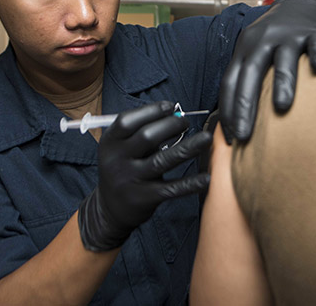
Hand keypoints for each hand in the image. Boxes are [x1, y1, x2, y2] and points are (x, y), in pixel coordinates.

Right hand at [78, 101, 211, 251]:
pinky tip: (206, 178)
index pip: (127, 121)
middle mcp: (116, 160)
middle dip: (171, 125)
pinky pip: (171, 188)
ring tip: (206, 138)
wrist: (109, 209)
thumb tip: (175, 115)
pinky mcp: (143, 199)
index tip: (170, 106)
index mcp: (109, 143)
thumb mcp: (120, 149)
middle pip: (147, 137)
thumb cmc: (122, 169)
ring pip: (162, 160)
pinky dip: (190, 183)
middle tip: (187, 123)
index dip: (150, 111)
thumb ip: (141, 133)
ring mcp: (130, 180)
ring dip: (188, 147)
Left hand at [220, 0, 315, 142]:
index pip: (231, 81)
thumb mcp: (254, 50)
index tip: (231, 137)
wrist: (300, 2)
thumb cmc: (275, 37)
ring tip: (281, 108)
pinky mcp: (312, 32)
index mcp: (245, 49)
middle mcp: (263, 41)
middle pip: (251, 73)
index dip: (228, 109)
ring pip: (283, 60)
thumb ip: (246, 78)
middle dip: (245, 105)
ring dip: (282, 83)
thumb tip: (235, 121)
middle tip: (244, 135)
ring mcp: (288, 35)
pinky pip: (315, 45)